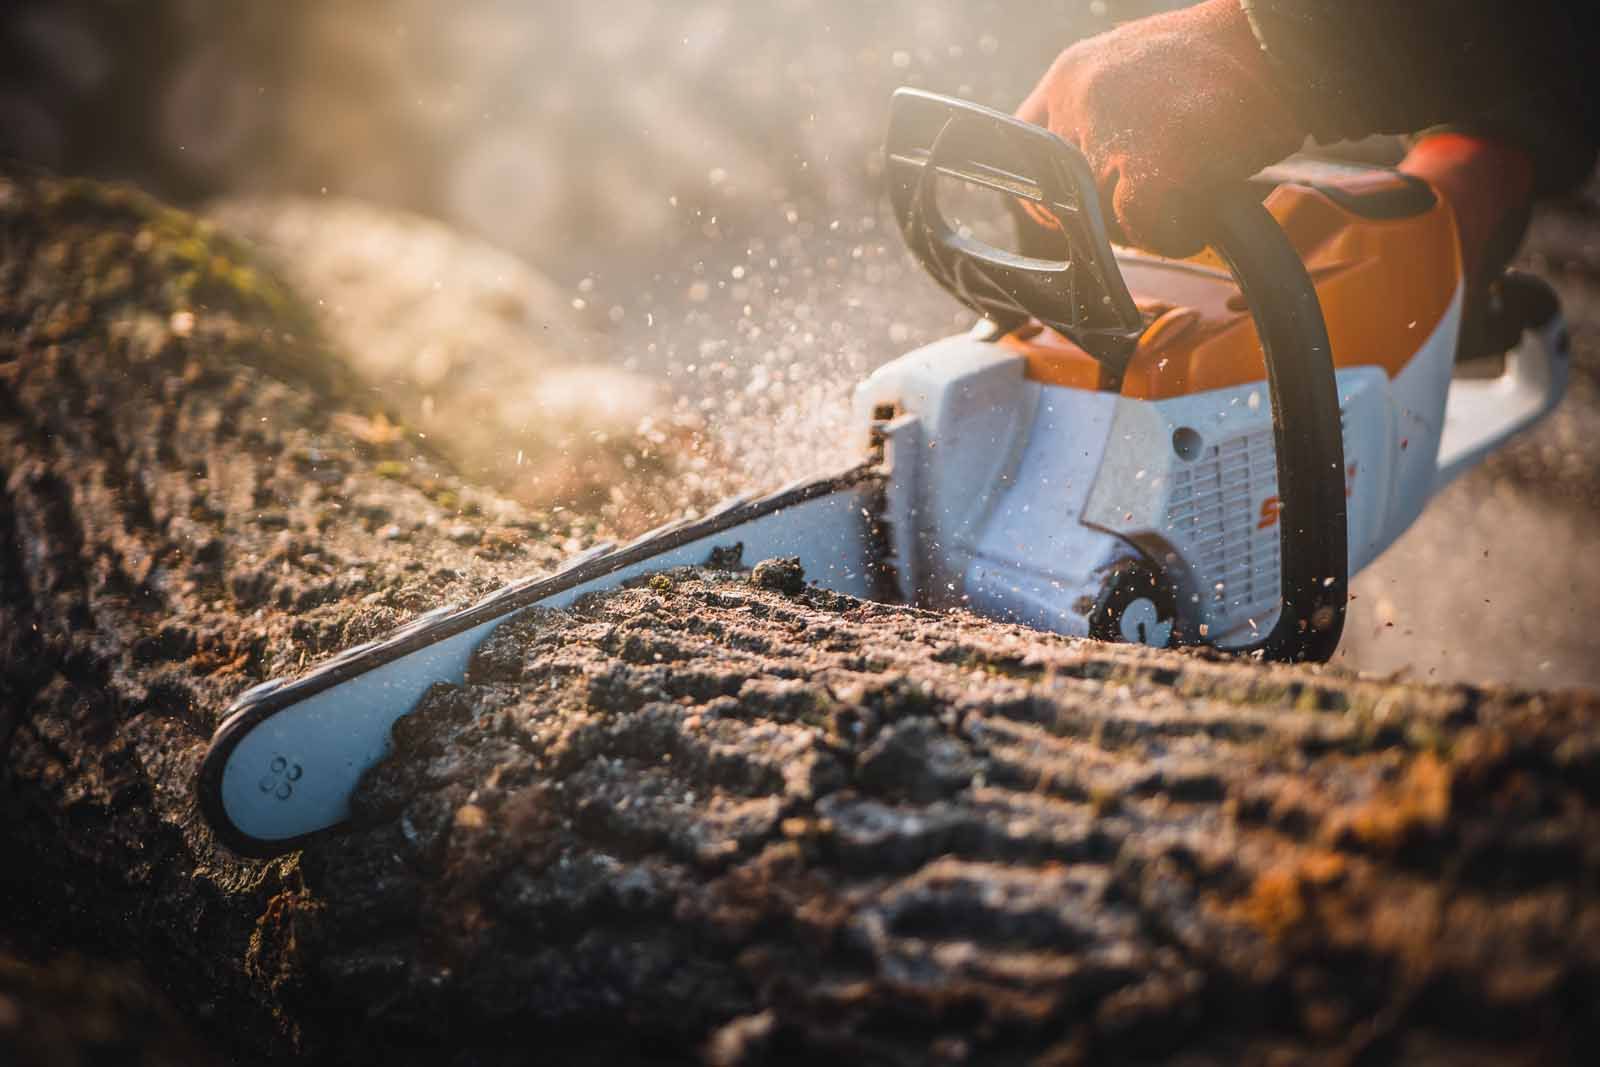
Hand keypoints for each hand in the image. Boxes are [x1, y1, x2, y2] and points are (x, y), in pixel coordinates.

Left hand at [1016, 0, 1305, 256]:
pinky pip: (1147, 232)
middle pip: (1069, 195)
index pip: (1026, 145)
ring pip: (1107, 218)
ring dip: (1148, 221)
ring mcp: (1112, 133)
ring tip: (1192, 185)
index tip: (1068, 209)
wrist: (1285, 45)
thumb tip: (1083, 188)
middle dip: (1110, 210)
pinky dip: (1177, 233)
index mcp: (1072, 73)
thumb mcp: (1142, 72)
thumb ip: (1103, 117)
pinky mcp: (1152, 167)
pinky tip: (1202, 208)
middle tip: (1159, 193)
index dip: (1048, 188)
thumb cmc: (1226, 66)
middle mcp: (1081, 100)